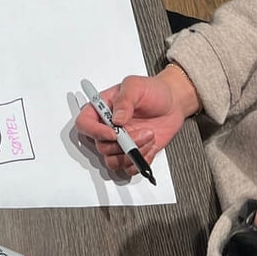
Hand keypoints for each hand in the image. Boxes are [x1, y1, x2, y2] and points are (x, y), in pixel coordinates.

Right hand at [75, 65, 199, 175]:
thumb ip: (125, 99)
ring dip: (132, 154)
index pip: (84, 124)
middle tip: (141, 133)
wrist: (172, 103)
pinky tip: (150, 146)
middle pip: (100, 146)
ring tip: (148, 137)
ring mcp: (120, 143)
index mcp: (101, 109)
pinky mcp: (133, 154)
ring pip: (113, 161)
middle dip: (123, 144)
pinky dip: (141, 162)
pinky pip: (129, 168)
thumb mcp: (136, 87)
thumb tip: (117, 118)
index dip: (95, 132)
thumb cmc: (151, 91)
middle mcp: (107, 128)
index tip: (114, 133)